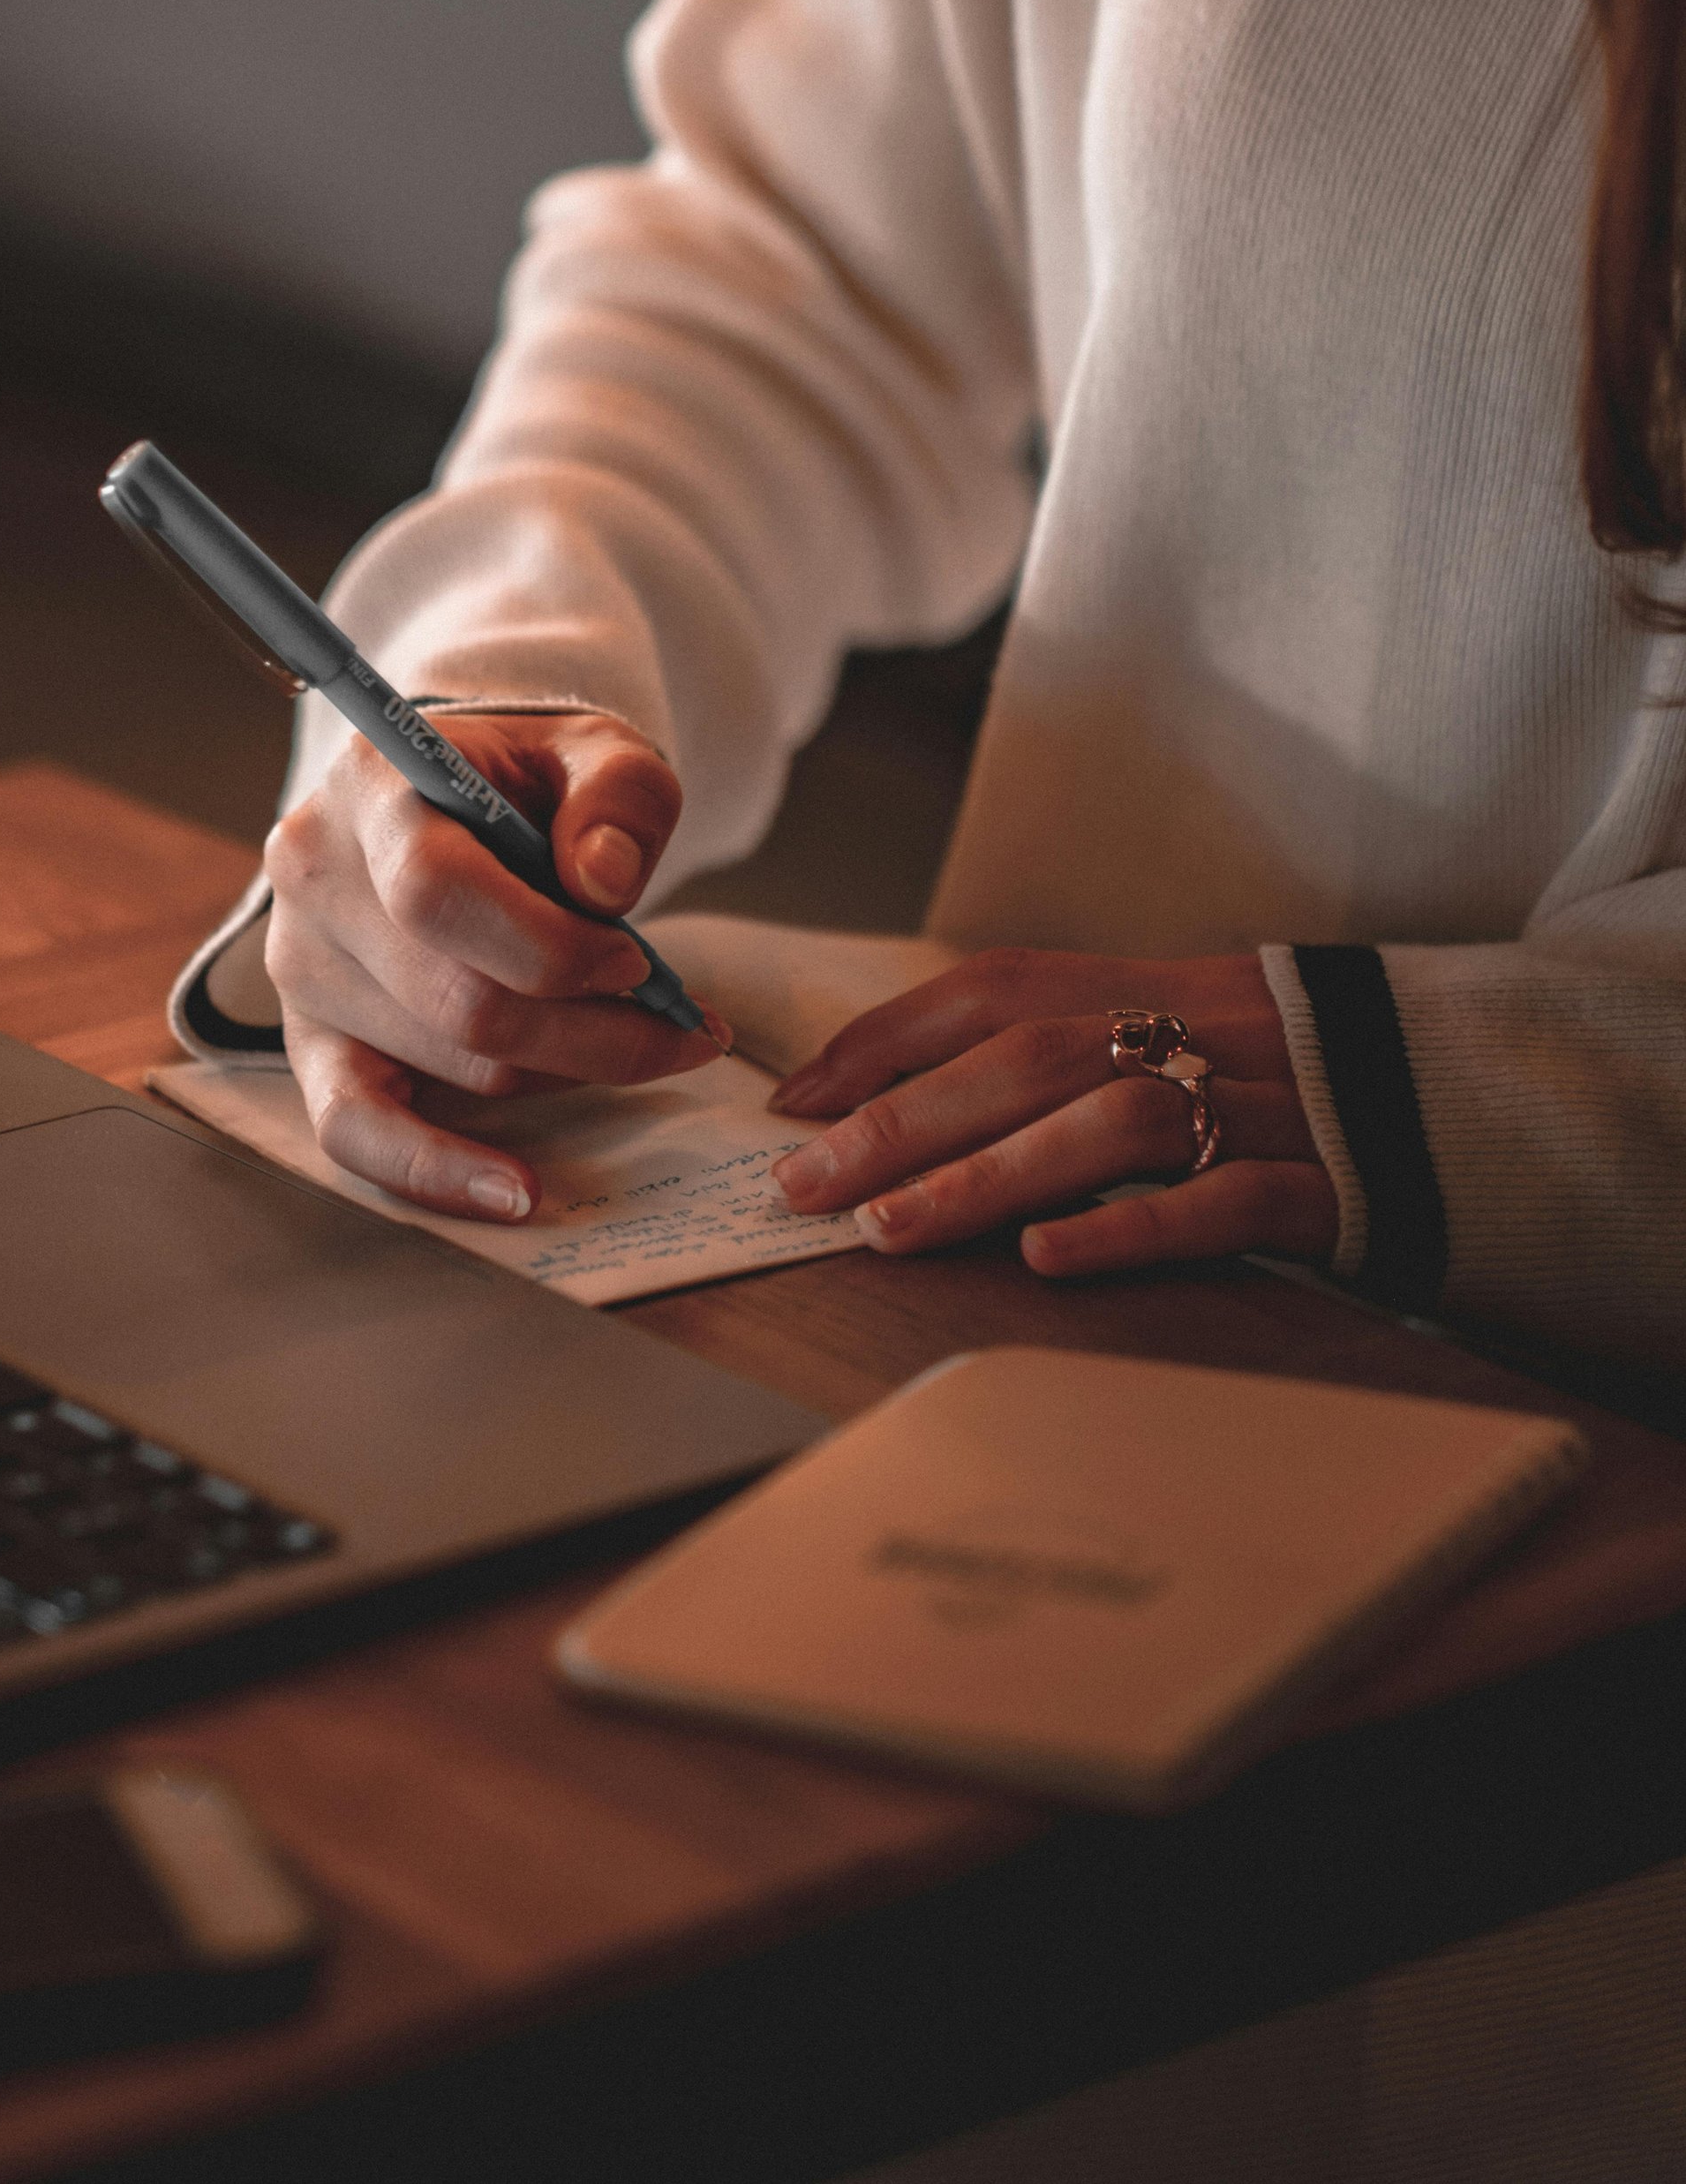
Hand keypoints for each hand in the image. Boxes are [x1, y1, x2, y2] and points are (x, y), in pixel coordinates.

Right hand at [263, 710, 728, 1221]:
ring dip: (564, 1069)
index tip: (638, 960)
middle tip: (680, 1027)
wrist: (456, 799)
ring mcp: (303, 968)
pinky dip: (438, 1171)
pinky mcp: (311, 1041)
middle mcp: (312, 877)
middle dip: (592, 1031)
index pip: (437, 894)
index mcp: (370, 787)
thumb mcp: (596, 749)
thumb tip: (605, 881)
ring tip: (635, 1041)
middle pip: (458, 999)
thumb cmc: (528, 780)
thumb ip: (618, 796)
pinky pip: (355, 1131)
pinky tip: (518, 1193)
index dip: (551, 947)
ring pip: (450, 1064)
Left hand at [770, 946, 1335, 1275]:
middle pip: (1034, 1054)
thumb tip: (876, 1107)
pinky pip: (1220, 1202)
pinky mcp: (1324, 1187)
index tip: (793, 1106)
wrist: (1455, 1092)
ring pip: (1111, 1123)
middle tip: (808, 1182)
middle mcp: (1197, 1031)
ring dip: (989, 1173)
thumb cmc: (1270, 1077)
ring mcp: (1264, 1107)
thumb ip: (1048, 1058)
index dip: (888, 1041)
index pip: (994, 989)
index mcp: (1148, 985)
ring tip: (893, 1229)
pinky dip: (1128, 1230)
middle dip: (906, 1116)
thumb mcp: (1164, 1036)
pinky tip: (1047, 1262)